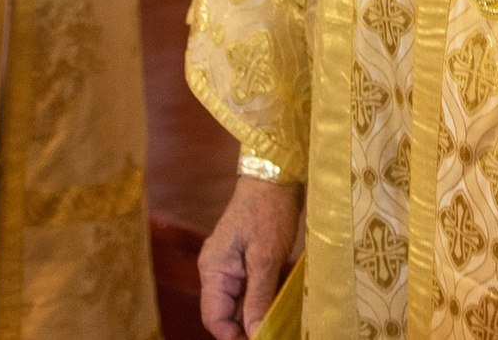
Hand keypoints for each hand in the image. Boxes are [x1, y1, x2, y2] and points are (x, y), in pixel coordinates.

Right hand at [199, 174, 302, 338]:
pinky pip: (252, 288)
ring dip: (261, 312)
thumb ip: (258, 298)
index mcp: (213, 269)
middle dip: (249, 325)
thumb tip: (254, 334)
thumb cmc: (268, 211)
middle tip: (277, 330)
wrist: (276, 175)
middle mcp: (218, 270)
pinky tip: (284, 300)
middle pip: (228, 313)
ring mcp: (232, 264)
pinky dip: (266, 297)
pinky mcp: (247, 259)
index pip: (214, 318)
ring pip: (242, 302)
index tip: (261, 339)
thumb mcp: (265, 258)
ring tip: (283, 319)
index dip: (234, 336)